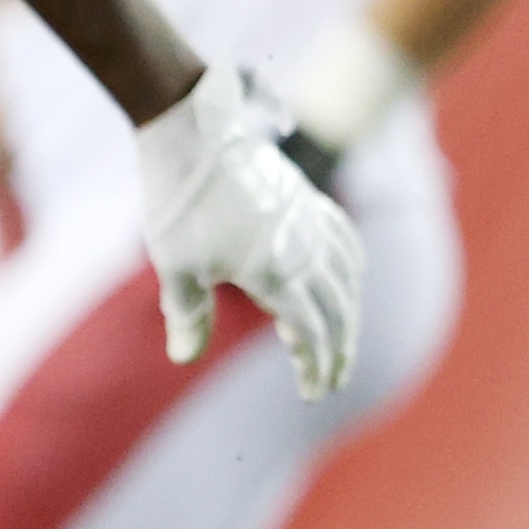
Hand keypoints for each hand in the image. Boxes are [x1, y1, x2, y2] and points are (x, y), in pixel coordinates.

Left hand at [135, 61, 362, 396]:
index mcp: (277, 274)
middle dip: (338, 350)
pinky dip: (352, 266)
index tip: (312, 391)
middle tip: (330, 379)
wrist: (194, 136)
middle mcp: (305, 251)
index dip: (314, 365)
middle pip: (337, 312)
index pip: (310, 333)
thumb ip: (187, 314)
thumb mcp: (176, 266)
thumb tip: (184, 358)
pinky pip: (345, 240)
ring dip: (348, 313)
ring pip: (347, 278)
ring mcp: (311, 223)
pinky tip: (350, 275)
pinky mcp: (308, 200)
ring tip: (340, 338)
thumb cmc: (181, 203)